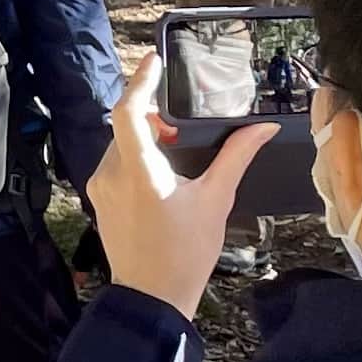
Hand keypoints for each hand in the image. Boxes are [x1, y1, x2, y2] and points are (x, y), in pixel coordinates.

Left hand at [88, 48, 267, 321]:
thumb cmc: (184, 252)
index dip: (140, 82)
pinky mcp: (100, 202)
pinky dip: (135, 159)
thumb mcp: (215, 200)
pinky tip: (161, 174)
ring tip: (175, 149)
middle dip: (150, 117)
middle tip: (179, 124)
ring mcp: (101, 189)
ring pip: (119, 147)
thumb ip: (235, 157)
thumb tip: (261, 128)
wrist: (152, 298)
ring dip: (143, 140)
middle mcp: (110, 174)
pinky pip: (115, 167)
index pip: (128, 111)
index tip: (153, 62)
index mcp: (138, 170)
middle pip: (125, 127)